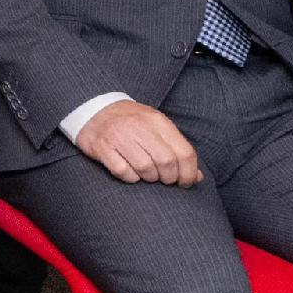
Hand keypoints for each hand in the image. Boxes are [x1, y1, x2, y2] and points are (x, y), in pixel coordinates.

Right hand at [74, 100, 205, 185]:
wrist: (95, 109)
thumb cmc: (132, 123)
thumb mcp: (157, 128)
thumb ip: (177, 150)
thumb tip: (197, 177)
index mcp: (158, 121)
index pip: (185, 153)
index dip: (189, 173)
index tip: (185, 182)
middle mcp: (140, 127)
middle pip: (166, 162)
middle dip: (169, 178)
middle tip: (165, 179)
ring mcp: (119, 136)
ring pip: (145, 169)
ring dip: (150, 178)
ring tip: (148, 175)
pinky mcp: (102, 147)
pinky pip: (123, 172)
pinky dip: (130, 178)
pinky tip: (131, 173)